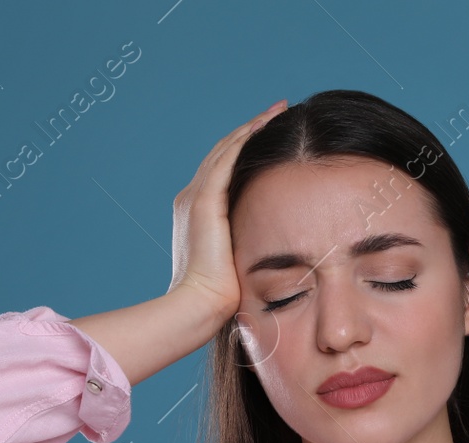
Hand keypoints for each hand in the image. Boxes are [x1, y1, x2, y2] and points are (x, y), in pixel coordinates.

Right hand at [168, 99, 288, 322]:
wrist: (199, 304)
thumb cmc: (222, 295)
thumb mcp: (236, 262)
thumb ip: (247, 245)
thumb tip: (276, 246)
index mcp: (197, 212)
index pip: (223, 171)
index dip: (245, 149)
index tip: (270, 135)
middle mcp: (191, 198)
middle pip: (223, 153)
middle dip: (250, 130)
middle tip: (277, 111)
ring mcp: (195, 198)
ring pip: (225, 150)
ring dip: (251, 127)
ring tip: (276, 111)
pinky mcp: (203, 202)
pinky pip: (226, 160)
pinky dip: (244, 140)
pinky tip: (263, 125)